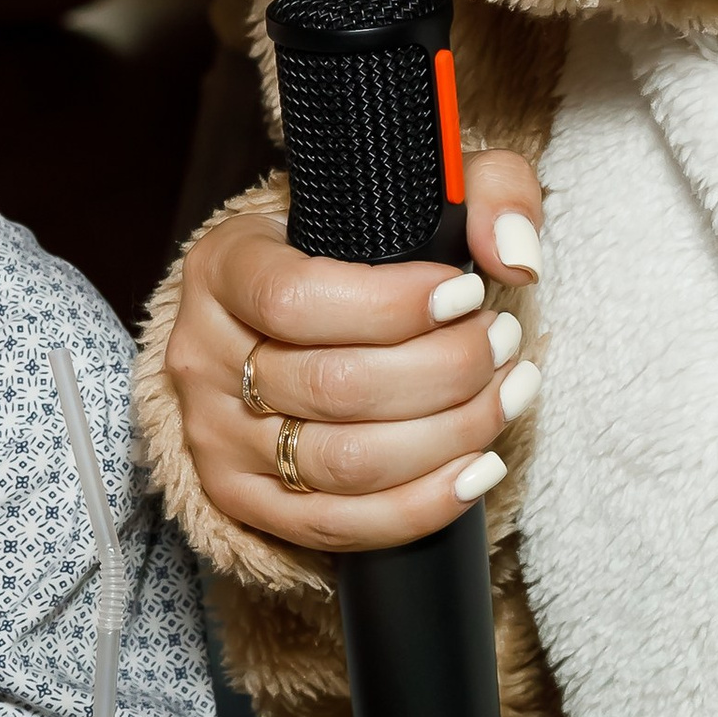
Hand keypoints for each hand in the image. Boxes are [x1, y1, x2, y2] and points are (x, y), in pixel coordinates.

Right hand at [171, 148, 542, 551]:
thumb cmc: (353, 252)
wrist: (293, 319)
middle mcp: (203, 356)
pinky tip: (477, 467)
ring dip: (451, 434)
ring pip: (346, 463)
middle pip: (334, 387)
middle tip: (503, 340)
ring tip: (507, 392)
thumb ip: (480, 191)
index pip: (294, 300)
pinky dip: (423, 505)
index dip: (393, 306)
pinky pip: (339, 524)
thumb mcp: (410, 193)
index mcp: (223, 269)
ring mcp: (216, 436)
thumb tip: (514, 255)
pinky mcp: (242, 499)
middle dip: (446, 370)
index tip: (466, 292)